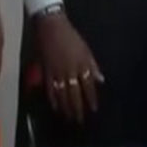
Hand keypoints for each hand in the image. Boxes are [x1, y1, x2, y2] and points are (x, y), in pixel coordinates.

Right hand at [36, 8, 101, 123]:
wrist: (51, 26)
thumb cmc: (70, 36)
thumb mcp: (86, 49)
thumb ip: (93, 66)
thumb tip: (101, 80)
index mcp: (81, 65)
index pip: (88, 87)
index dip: (91, 99)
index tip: (94, 109)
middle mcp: (70, 71)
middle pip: (75, 94)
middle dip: (78, 108)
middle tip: (79, 120)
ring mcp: (56, 72)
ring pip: (62, 94)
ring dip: (66, 107)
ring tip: (69, 117)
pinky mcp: (45, 71)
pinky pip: (49, 88)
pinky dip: (52, 99)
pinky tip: (55, 107)